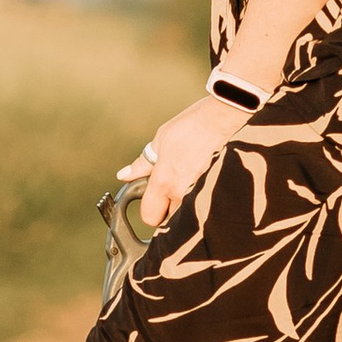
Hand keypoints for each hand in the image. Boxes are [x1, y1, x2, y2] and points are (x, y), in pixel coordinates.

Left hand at [118, 90, 241, 229]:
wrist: (218, 121)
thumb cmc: (189, 127)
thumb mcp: (160, 142)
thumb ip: (142, 164)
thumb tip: (124, 175)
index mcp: (163, 181)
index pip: (149, 216)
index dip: (148, 209)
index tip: (152, 198)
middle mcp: (181, 193)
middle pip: (169, 220)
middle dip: (166, 209)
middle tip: (170, 189)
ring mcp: (199, 194)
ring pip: (186, 215)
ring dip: (183, 205)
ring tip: (186, 182)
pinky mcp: (214, 191)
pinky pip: (200, 205)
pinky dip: (198, 199)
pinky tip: (198, 180)